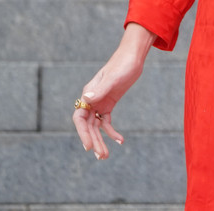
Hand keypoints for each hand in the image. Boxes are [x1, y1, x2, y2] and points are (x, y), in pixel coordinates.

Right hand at [72, 23, 155, 159]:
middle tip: (102, 157)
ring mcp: (100, 103)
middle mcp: (91, 100)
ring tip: (106, 156)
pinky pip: (106, 122)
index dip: (82, 133)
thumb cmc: (122, 64)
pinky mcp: (109, 104)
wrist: (133, 57)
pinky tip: (120, 140)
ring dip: (100, 140)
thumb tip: (86, 97)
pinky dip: (111, 132)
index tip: (88, 146)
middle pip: (88, 126)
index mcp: (88, 94)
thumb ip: (100, 88)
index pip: (79, 118)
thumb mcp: (113, 77)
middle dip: (94, 141)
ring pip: (96, 126)